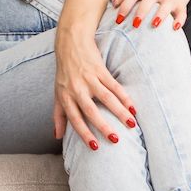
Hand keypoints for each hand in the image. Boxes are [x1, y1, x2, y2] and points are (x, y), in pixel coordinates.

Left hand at [52, 22, 136, 150]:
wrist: (70, 43)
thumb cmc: (64, 72)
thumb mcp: (57, 93)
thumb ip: (58, 116)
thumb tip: (57, 136)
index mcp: (65, 97)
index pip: (74, 119)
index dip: (84, 133)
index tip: (95, 146)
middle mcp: (76, 89)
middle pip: (91, 111)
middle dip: (103, 126)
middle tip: (115, 140)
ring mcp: (89, 79)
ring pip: (106, 98)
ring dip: (120, 112)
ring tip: (131, 124)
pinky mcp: (100, 70)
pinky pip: (115, 86)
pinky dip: (125, 97)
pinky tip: (133, 108)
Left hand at [109, 0, 190, 31]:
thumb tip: (113, 3)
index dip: (126, 5)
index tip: (118, 19)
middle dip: (142, 10)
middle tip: (135, 24)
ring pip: (167, 3)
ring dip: (161, 14)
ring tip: (154, 25)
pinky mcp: (181, 6)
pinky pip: (182, 12)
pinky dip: (179, 20)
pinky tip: (174, 28)